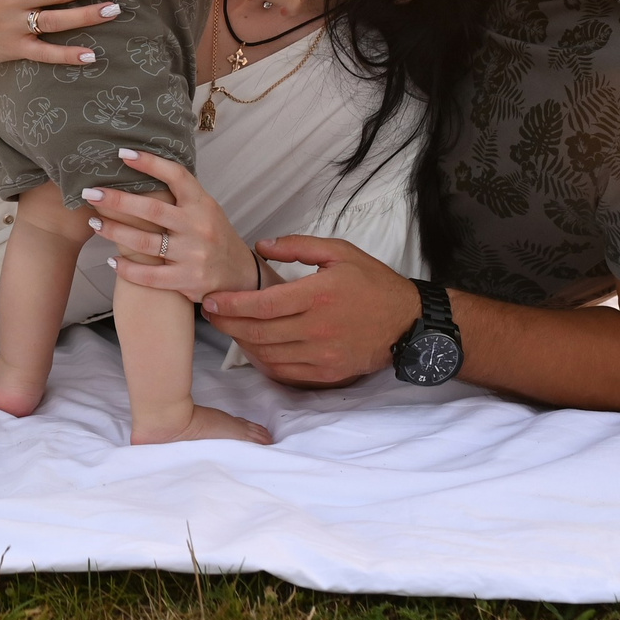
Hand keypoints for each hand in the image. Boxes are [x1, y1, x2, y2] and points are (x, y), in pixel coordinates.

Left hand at [80, 148, 259, 300]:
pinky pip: (149, 276)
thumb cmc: (212, 235)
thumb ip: (180, 194)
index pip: (176, 176)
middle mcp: (198, 226)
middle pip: (151, 210)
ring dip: (114, 232)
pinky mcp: (187, 280)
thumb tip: (144, 166)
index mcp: (202, 204)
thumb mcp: (205, 209)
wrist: (239, 275)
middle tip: (90, 193)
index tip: (122, 154)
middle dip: (116, 200)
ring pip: (144, 243)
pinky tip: (112, 262)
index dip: (150, 163)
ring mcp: (193, 254)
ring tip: (94, 223)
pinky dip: (127, 269)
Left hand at [200, 236, 420, 385]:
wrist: (408, 322)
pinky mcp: (327, 374)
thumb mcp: (340, 252)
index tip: (211, 300)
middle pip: (259, 332)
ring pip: (268, 354)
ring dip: (242, 343)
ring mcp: (322, 355)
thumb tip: (261, 246)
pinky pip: (285, 372)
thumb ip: (298, 246)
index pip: (263, 304)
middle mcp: (318, 328)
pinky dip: (263, 361)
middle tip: (211, 315)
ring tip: (229, 328)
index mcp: (319, 295)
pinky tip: (254, 347)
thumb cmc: (373, 283)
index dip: (231, 304)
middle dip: (227, 324)